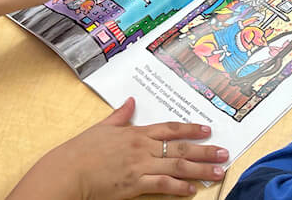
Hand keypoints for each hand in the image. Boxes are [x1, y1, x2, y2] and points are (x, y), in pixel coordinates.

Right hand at [10, 98, 227, 198]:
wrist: (67, 172)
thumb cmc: (80, 151)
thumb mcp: (102, 127)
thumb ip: (120, 115)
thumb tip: (131, 101)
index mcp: (135, 133)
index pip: (170, 129)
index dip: (190, 129)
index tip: (207, 129)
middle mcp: (142, 148)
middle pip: (180, 149)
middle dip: (204, 151)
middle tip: (223, 153)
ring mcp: (140, 166)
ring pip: (177, 167)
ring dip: (200, 170)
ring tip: (217, 172)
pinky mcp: (135, 185)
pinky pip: (163, 186)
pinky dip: (179, 188)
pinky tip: (192, 190)